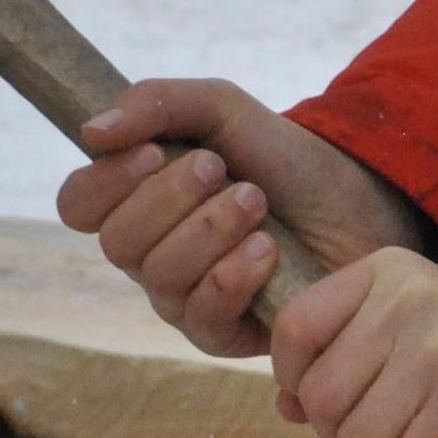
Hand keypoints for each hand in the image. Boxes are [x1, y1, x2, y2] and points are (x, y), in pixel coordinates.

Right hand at [56, 76, 417, 358]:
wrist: (359, 201)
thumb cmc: (282, 159)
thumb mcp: (222, 109)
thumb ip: (156, 103)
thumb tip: (90, 131)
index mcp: (137, 201)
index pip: (77, 205)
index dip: (105, 182)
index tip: (155, 151)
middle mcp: (151, 255)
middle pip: (117, 243)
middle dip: (169, 199)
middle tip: (219, 169)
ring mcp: (184, 299)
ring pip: (159, 278)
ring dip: (209, 230)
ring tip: (255, 202)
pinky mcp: (224, 334)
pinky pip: (202, 317)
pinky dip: (233, 276)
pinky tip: (267, 250)